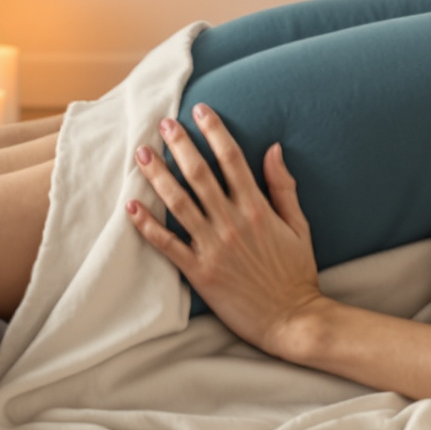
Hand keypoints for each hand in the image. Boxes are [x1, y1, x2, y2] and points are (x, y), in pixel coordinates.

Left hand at [124, 104, 331, 356]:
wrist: (291, 319)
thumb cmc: (296, 273)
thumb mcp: (299, 225)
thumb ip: (284, 186)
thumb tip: (274, 149)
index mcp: (258, 208)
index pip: (232, 159)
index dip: (214, 131)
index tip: (200, 111)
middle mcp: (232, 222)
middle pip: (200, 174)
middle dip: (180, 145)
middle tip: (162, 124)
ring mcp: (213, 247)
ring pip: (179, 203)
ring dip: (158, 176)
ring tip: (141, 155)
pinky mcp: (199, 272)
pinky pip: (167, 244)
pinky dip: (147, 225)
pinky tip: (131, 205)